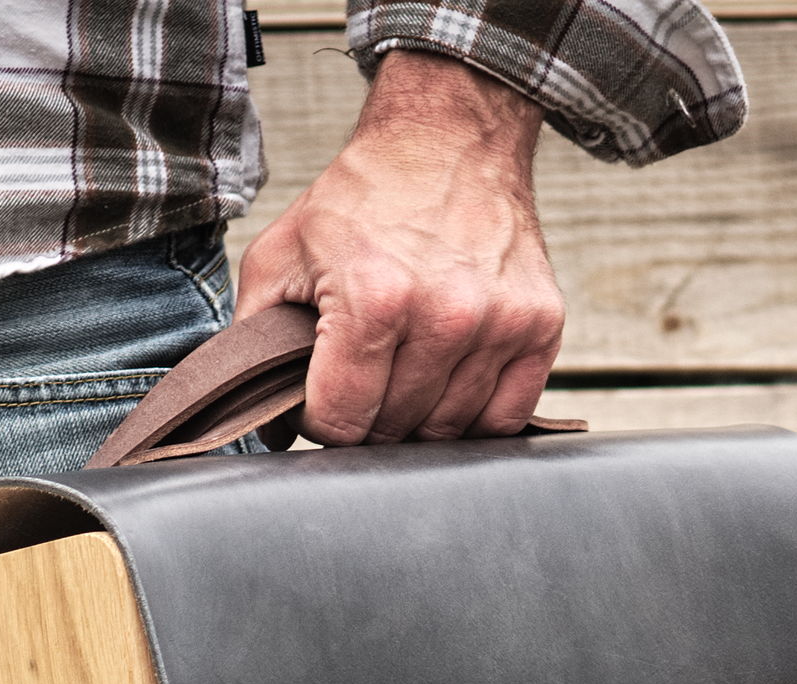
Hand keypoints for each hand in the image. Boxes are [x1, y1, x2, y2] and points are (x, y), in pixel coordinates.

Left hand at [237, 49, 563, 445]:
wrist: (448, 139)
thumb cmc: (363, 199)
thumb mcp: (280, 253)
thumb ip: (255, 339)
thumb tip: (268, 423)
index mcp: (375, 299)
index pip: (342, 423)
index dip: (320, 420)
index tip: (322, 392)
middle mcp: (446, 315)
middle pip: (394, 431)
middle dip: (368, 416)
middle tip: (362, 373)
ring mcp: (500, 323)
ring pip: (448, 431)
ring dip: (419, 416)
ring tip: (404, 368)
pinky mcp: (541, 325)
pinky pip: (506, 418)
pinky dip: (475, 415)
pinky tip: (450, 379)